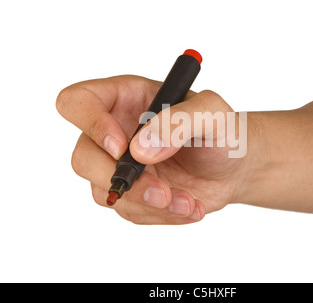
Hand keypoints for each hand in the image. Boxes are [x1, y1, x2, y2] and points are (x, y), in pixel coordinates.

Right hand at [56, 75, 247, 223]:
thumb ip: (180, 121)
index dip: (90, 124)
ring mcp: (120, 164)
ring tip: (188, 201)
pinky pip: (128, 211)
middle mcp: (116, 130)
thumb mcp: (213, 114)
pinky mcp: (131, 192)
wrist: (235, 167)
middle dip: (122, 181)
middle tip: (162, 191)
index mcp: (127, 98)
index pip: (78, 102)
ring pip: (104, 191)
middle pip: (82, 157)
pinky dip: (159, 215)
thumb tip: (140, 148)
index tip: (122, 147)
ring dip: (147, 204)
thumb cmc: (224, 131)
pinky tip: (188, 205)